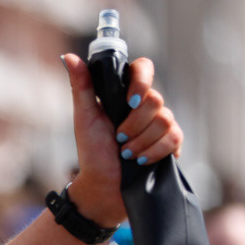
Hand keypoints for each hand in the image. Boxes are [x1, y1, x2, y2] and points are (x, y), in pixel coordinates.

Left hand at [61, 54, 182, 225]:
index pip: (143, 68)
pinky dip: (154, 151)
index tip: (130, 101)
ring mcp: (161, 124)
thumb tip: (70, 58)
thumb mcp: (84, 118)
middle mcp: (146, 106)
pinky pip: (174, 138)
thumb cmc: (92, 152)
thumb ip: (82, 86)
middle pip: (156, 100)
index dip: (142, 82)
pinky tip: (140, 161)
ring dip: (141, 141)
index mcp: (126, 95)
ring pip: (165, 120)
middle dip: (134, 125)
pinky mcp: (172, 143)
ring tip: (126, 154)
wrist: (103, 187)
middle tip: (118, 139)